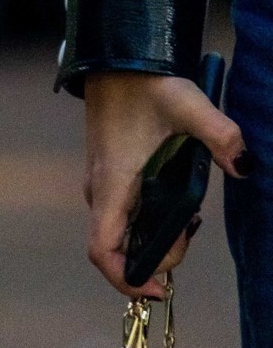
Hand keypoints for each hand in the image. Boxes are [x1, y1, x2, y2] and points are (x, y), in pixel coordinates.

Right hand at [84, 70, 247, 298]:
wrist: (118, 58)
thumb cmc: (147, 83)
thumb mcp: (189, 104)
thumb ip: (221, 135)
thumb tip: (246, 166)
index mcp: (113, 184)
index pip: (103, 251)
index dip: (128, 280)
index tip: (161, 288)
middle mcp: (100, 191)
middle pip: (122, 250)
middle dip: (160, 255)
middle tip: (193, 230)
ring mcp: (102, 184)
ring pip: (124, 234)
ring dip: (157, 238)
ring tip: (191, 215)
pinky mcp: (109, 176)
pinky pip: (125, 216)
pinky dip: (151, 221)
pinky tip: (178, 200)